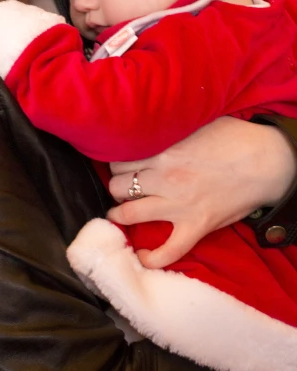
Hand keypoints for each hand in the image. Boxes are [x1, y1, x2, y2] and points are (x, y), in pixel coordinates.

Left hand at [107, 116, 296, 268]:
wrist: (266, 161)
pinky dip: (153, 257)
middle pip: (118, 186)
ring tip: (118, 213)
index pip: (120, 161)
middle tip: (120, 186)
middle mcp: (165, 179)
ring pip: (131, 213)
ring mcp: (179, 205)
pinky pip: (169, 250)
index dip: (116, 163)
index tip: (120, 164)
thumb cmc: (233, 137)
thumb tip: (151, 125)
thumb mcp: (194, 123)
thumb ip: (169, 129)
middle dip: (115, 186)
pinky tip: (142, 255)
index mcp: (163, 152)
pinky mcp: (196, 226)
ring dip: (120, 214)